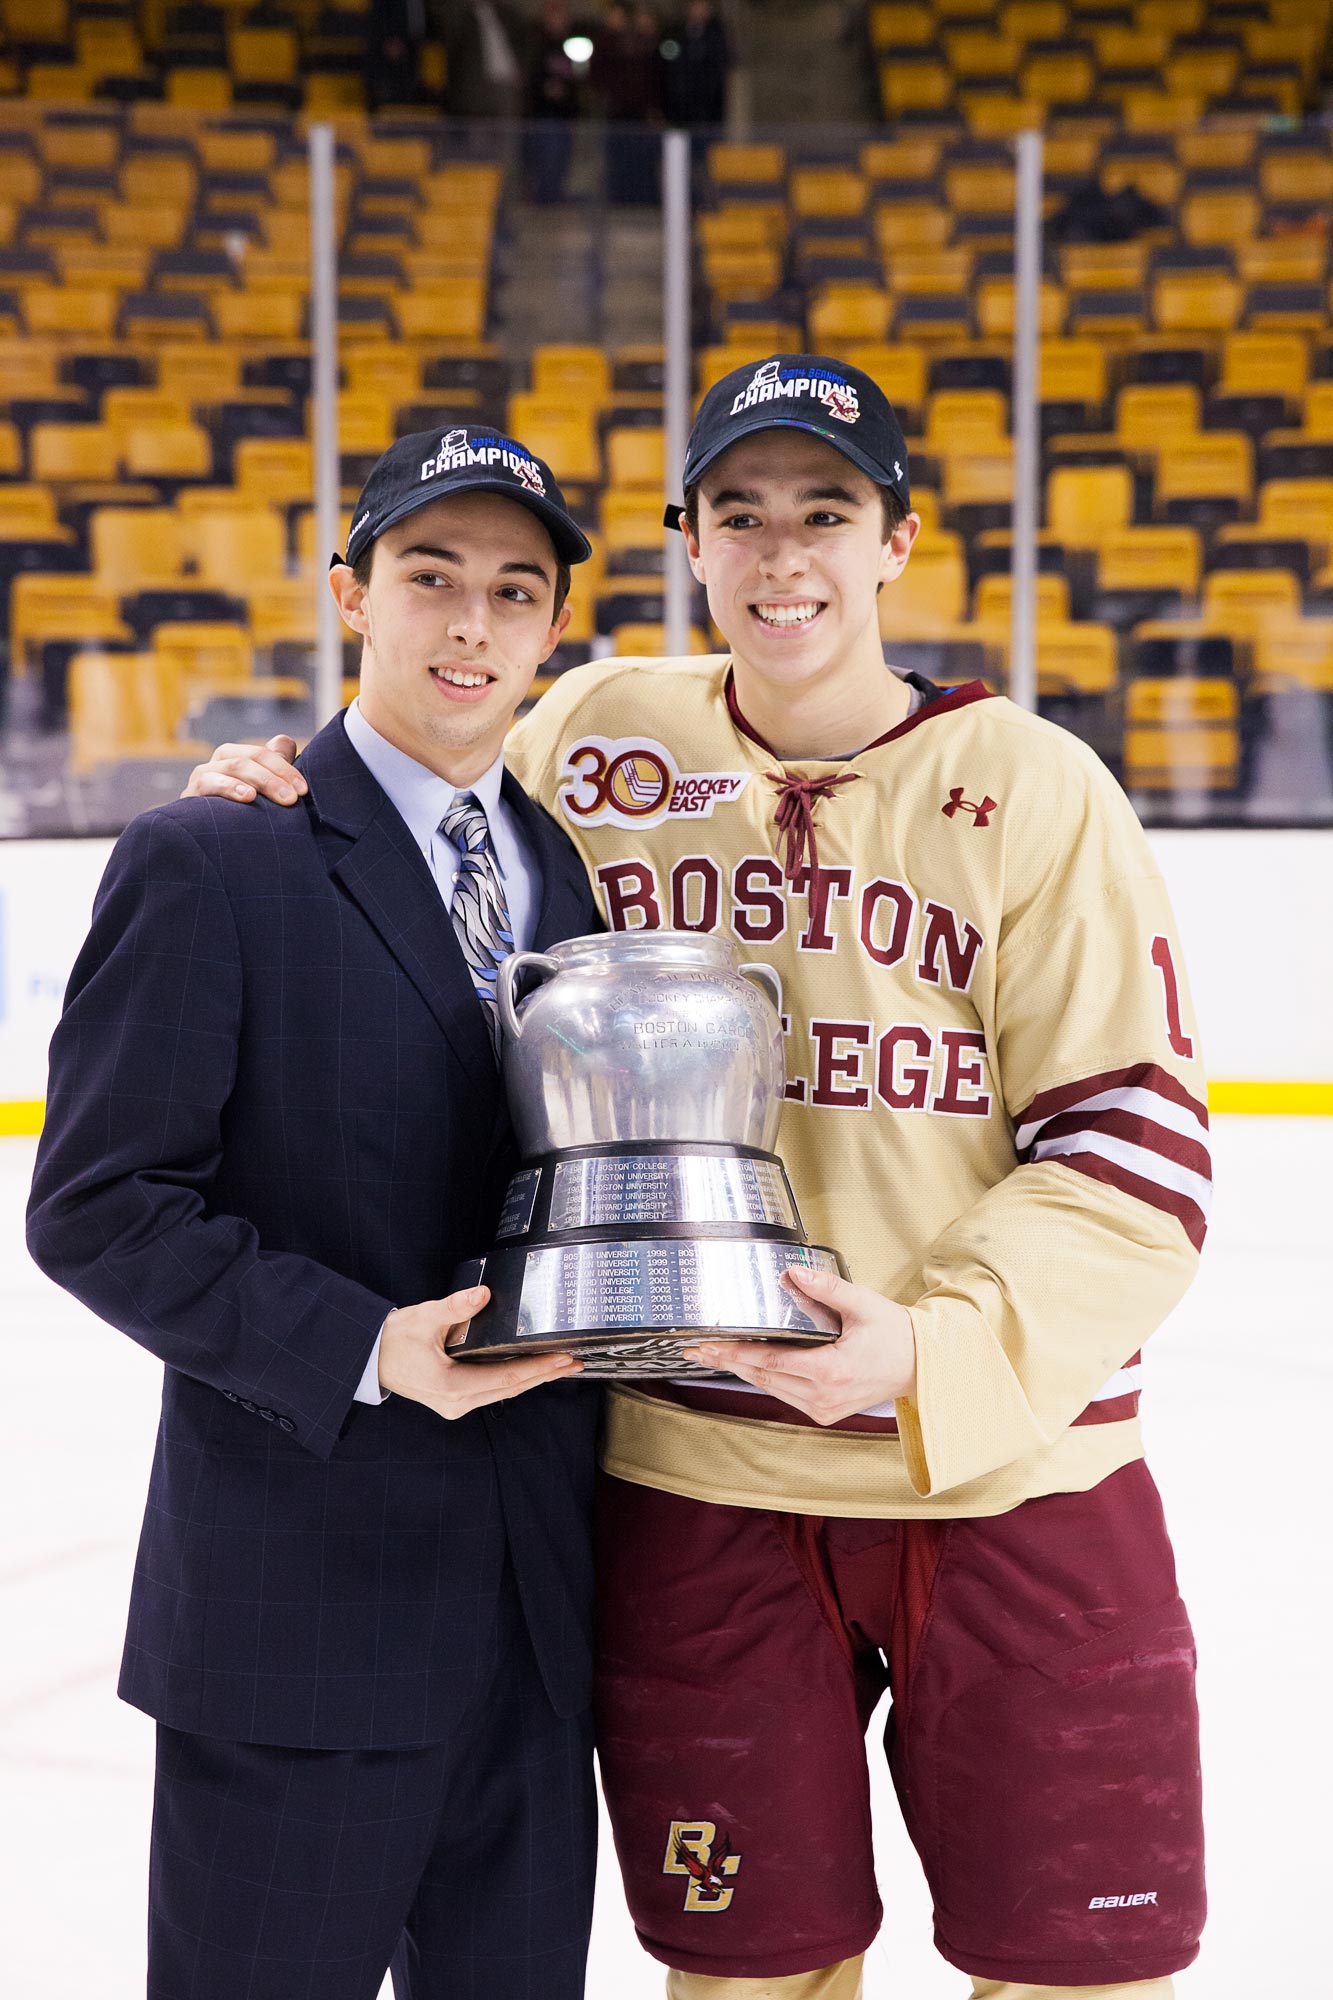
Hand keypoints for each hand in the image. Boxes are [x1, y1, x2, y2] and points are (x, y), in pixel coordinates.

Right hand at [181, 735, 306, 805]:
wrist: (206, 843)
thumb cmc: (239, 815)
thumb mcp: (260, 791)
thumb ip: (274, 766)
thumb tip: (285, 741)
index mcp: (237, 757)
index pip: (264, 753)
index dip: (286, 768)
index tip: (304, 790)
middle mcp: (219, 762)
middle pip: (251, 758)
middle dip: (276, 777)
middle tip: (294, 798)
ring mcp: (203, 775)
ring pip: (233, 767)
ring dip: (261, 781)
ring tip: (282, 798)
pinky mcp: (190, 793)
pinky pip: (209, 782)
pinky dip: (230, 787)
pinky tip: (248, 797)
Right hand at [378, 1285, 581, 1418]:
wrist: (370, 1357)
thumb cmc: (393, 1339)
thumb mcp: (423, 1318)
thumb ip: (455, 1307)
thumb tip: (482, 1294)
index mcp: (452, 1386)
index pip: (506, 1377)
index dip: (537, 1368)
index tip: (562, 1358)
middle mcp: (457, 1401)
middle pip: (511, 1388)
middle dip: (544, 1375)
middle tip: (574, 1362)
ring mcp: (456, 1404)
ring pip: (504, 1392)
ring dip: (533, 1378)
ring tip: (560, 1365)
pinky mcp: (455, 1399)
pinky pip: (493, 1390)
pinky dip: (515, 1379)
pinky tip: (531, 1370)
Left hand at [682, 1267, 916, 1426]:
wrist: (920, 1365)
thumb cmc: (894, 1334)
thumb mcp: (863, 1304)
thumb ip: (827, 1287)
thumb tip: (793, 1271)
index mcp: (831, 1370)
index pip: (770, 1362)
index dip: (735, 1352)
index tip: (709, 1345)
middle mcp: (823, 1395)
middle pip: (762, 1377)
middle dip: (727, 1361)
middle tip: (695, 1349)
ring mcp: (823, 1408)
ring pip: (770, 1388)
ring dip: (741, 1370)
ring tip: (712, 1355)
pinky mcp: (825, 1412)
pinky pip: (785, 1394)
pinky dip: (764, 1378)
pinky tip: (746, 1364)